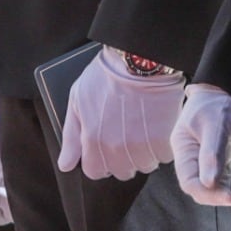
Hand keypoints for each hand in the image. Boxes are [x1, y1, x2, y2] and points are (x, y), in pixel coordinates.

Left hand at [57, 48, 183, 180]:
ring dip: (144, 152)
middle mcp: (116, 149)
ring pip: (144, 165)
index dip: (100, 160)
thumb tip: (66, 164)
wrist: (139, 60)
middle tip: (127, 134)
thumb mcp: (77, 100)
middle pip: (121, 171)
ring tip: (144, 128)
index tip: (106, 148)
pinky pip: (163, 156)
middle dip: (123, 157)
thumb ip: (71, 137)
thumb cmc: (106, 75)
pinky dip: (162, 145)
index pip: (95, 171)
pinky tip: (157, 126)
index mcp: (93, 141)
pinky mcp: (164, 139)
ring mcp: (141, 145)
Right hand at [170, 84, 230, 205]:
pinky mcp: (212, 158)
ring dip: (224, 191)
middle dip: (217, 195)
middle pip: (199, 187)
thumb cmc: (214, 103)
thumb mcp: (215, 125)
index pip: (190, 182)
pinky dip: (228, 183)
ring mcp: (200, 158)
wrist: (218, 89)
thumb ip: (211, 154)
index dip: (208, 194)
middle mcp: (189, 156)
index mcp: (183, 148)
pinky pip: (218, 177)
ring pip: (209, 185)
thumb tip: (209, 182)